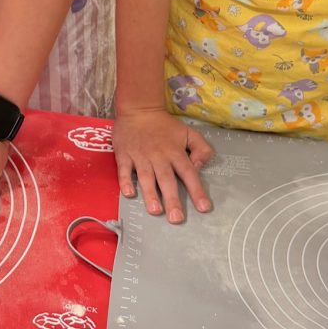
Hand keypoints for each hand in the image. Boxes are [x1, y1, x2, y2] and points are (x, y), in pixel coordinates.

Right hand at [114, 106, 213, 223]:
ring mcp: (140, 157)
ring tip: (155, 211)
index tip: (203, 208)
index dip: (197, 191)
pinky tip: (129, 194)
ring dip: (151, 194)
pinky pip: (124, 170)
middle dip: (172, 200)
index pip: (189, 173)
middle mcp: (159, 157)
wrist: (139, 109)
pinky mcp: (124, 155)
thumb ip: (201, 148)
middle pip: (167, 180)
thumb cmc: (165, 125)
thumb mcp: (189, 132)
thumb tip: (199, 167)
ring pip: (146, 177)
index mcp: (176, 152)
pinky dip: (125, 182)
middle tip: (176, 219)